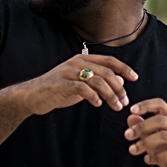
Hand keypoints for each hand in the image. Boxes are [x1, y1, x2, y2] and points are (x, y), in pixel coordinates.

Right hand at [19, 54, 137, 114]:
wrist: (33, 96)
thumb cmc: (58, 90)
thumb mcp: (82, 85)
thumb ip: (98, 81)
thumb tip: (119, 80)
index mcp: (83, 59)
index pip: (108, 60)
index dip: (123, 68)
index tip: (134, 78)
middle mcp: (77, 62)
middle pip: (106, 72)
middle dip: (118, 88)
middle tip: (124, 101)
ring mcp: (68, 72)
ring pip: (97, 81)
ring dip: (110, 95)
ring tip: (116, 107)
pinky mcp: (62, 83)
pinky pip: (82, 88)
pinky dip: (93, 96)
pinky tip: (97, 104)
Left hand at [124, 98, 166, 166]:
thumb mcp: (154, 140)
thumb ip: (144, 129)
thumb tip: (131, 117)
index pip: (161, 105)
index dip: (146, 105)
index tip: (131, 110)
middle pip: (161, 120)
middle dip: (142, 127)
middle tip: (127, 135)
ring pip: (165, 136)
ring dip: (145, 143)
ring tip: (133, 150)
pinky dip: (156, 157)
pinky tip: (148, 160)